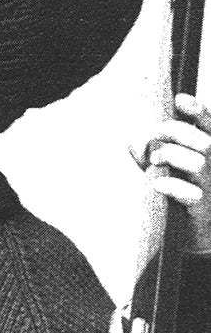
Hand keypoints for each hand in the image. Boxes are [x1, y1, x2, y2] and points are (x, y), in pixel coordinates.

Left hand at [130, 93, 210, 253]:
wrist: (197, 235)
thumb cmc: (182, 196)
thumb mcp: (170, 172)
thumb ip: (155, 155)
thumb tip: (130, 142)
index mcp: (210, 154)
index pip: (210, 126)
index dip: (198, 111)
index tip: (179, 98)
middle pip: (203, 141)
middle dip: (177, 133)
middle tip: (154, 137)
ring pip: (200, 163)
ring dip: (173, 156)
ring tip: (154, 160)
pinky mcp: (202, 209)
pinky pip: (191, 194)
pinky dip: (172, 186)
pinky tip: (157, 183)